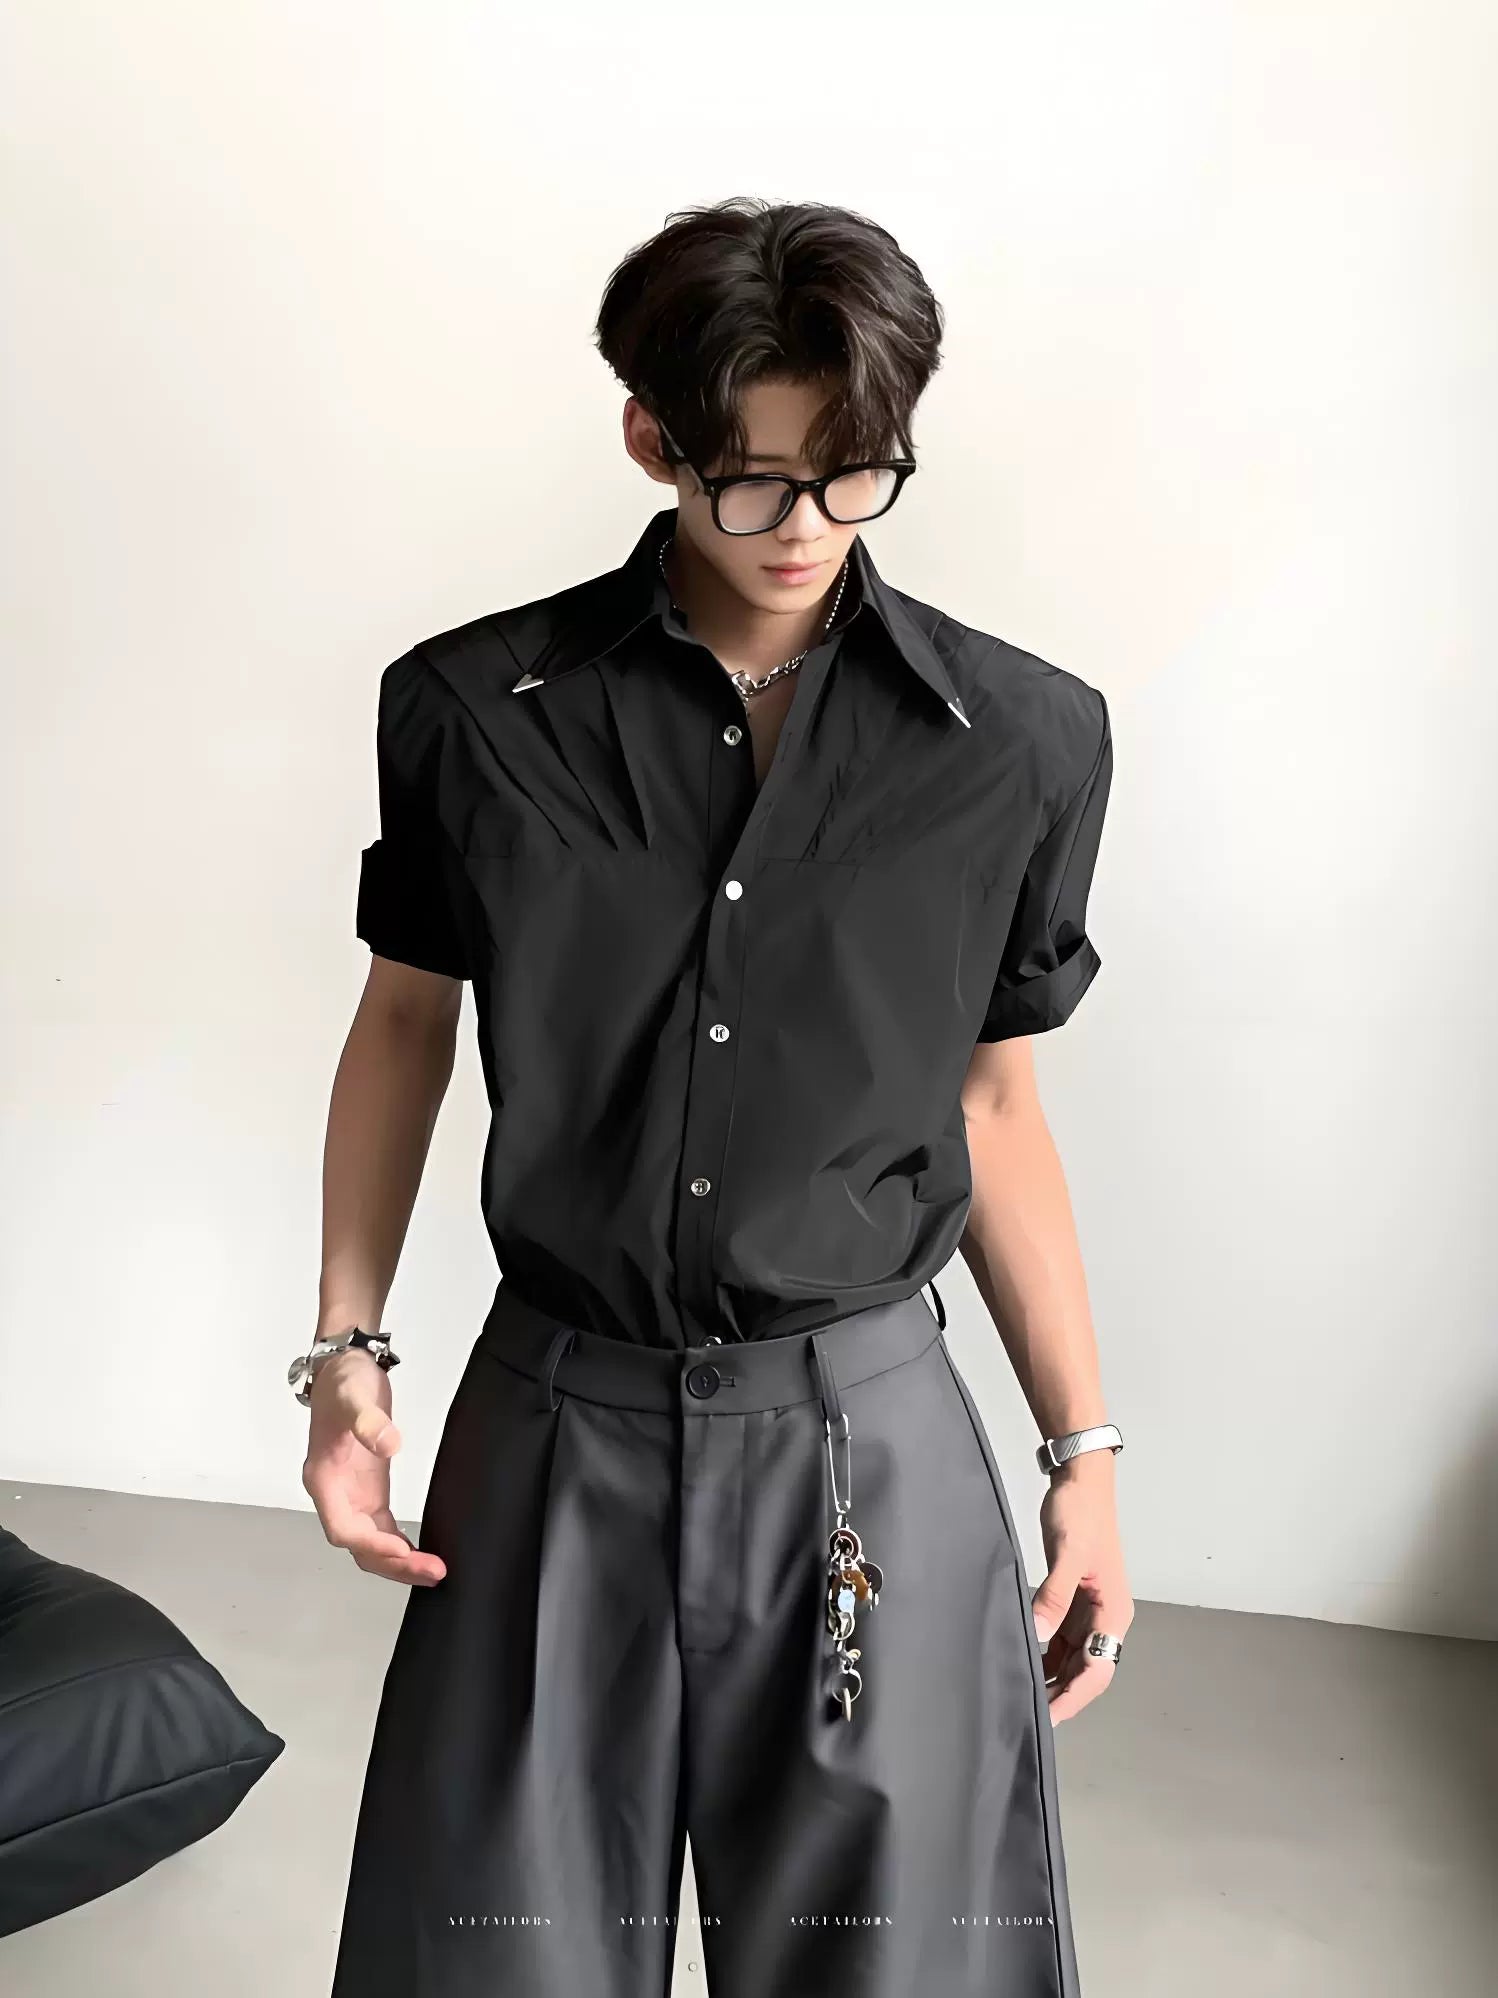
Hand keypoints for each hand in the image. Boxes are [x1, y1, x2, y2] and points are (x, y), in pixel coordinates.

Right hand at [300, 1349, 446, 1585]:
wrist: (343, 1371)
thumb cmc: (344, 1385)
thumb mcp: (354, 1397)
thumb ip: (368, 1421)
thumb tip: (389, 1444)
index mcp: (324, 1478)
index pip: (343, 1528)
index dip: (371, 1544)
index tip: (403, 1550)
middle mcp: (334, 1495)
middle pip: (358, 1546)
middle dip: (392, 1564)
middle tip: (432, 1572)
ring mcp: (351, 1496)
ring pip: (370, 1544)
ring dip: (398, 1562)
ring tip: (433, 1572)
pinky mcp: (368, 1492)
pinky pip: (381, 1530)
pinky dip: (398, 1546)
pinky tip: (418, 1556)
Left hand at [1029, 1454, 1131, 1723]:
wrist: (1080, 1479)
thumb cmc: (1081, 1511)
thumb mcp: (1067, 1554)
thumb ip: (1053, 1596)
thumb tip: (1038, 1634)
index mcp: (1113, 1611)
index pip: (1097, 1669)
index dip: (1074, 1696)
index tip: (1051, 1715)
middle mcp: (1105, 1615)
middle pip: (1087, 1669)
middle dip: (1063, 1694)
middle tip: (1030, 1714)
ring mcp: (1088, 1608)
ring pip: (1073, 1657)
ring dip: (1053, 1677)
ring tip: (1024, 1695)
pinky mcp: (1071, 1598)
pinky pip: (1060, 1637)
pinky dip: (1046, 1654)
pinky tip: (1026, 1663)